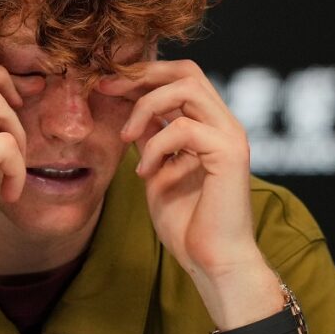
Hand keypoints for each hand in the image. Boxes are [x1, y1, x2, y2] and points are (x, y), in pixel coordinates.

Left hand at [104, 61, 319, 333]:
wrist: (214, 263)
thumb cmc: (188, 224)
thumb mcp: (157, 172)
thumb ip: (149, 140)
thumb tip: (127, 113)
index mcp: (210, 125)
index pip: (179, 77)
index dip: (140, 75)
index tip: (103, 84)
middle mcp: (225, 123)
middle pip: (186, 70)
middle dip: (141, 75)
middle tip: (105, 89)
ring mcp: (231, 136)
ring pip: (186, 88)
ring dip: (145, 107)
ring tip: (125, 137)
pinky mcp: (230, 154)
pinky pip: (183, 128)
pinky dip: (156, 145)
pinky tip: (145, 172)